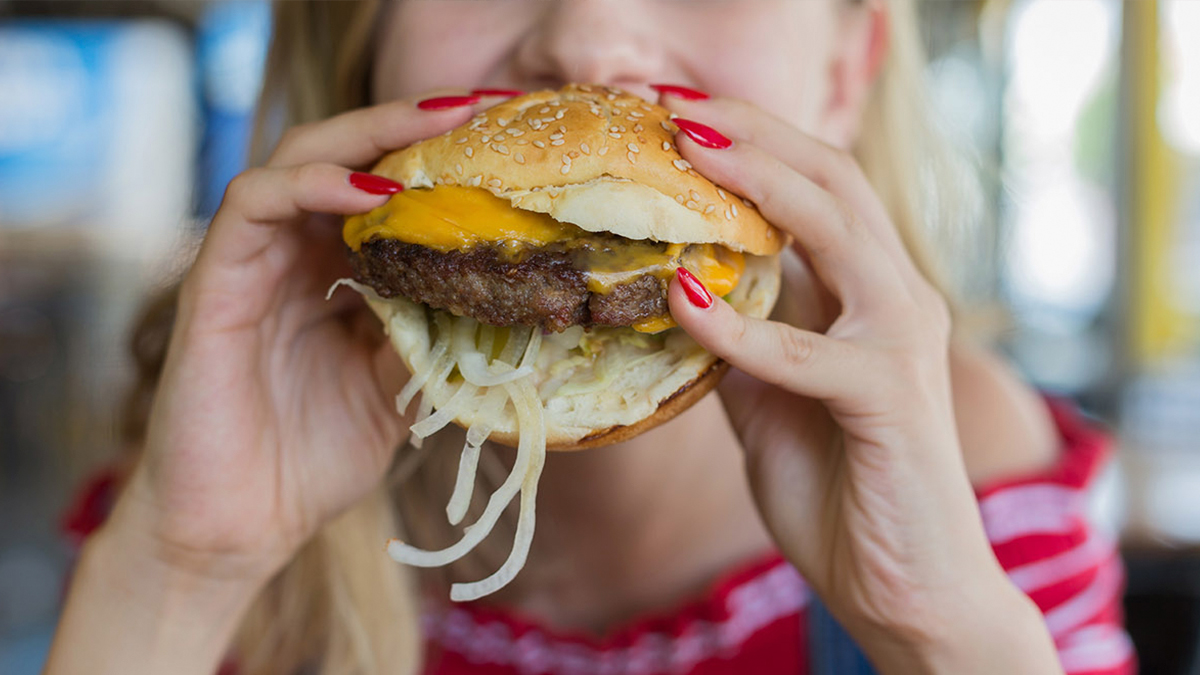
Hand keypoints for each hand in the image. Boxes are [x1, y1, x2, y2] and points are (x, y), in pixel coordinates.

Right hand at [110, 93, 481, 585]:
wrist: (240, 529)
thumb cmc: (313, 460)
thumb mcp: (396, 390)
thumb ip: (431, 335)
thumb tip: (500, 295)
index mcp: (336, 275)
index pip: (383, 190)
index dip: (437, 159)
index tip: (503, 139)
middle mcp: (294, 256)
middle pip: (345, 156)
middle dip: (408, 124)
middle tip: (476, 108)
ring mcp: (252, 264)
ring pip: (297, 160)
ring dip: (365, 138)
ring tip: (432, 131)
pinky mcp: (214, 283)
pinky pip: (251, 206)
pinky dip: (308, 186)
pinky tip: (367, 191)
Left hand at [660, 95, 1058, 672]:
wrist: (906, 587)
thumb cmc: (840, 489)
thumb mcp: (767, 402)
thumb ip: (737, 346)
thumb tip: (675, 301)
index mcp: (869, 293)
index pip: (817, 188)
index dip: (753, 144)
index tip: (676, 117)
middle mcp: (896, 298)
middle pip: (833, 180)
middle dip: (755, 134)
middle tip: (675, 107)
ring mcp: (900, 342)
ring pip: (838, 232)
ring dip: (758, 187)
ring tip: (688, 152)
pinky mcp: (891, 398)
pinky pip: (807, 351)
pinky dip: (742, 327)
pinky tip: (683, 299)